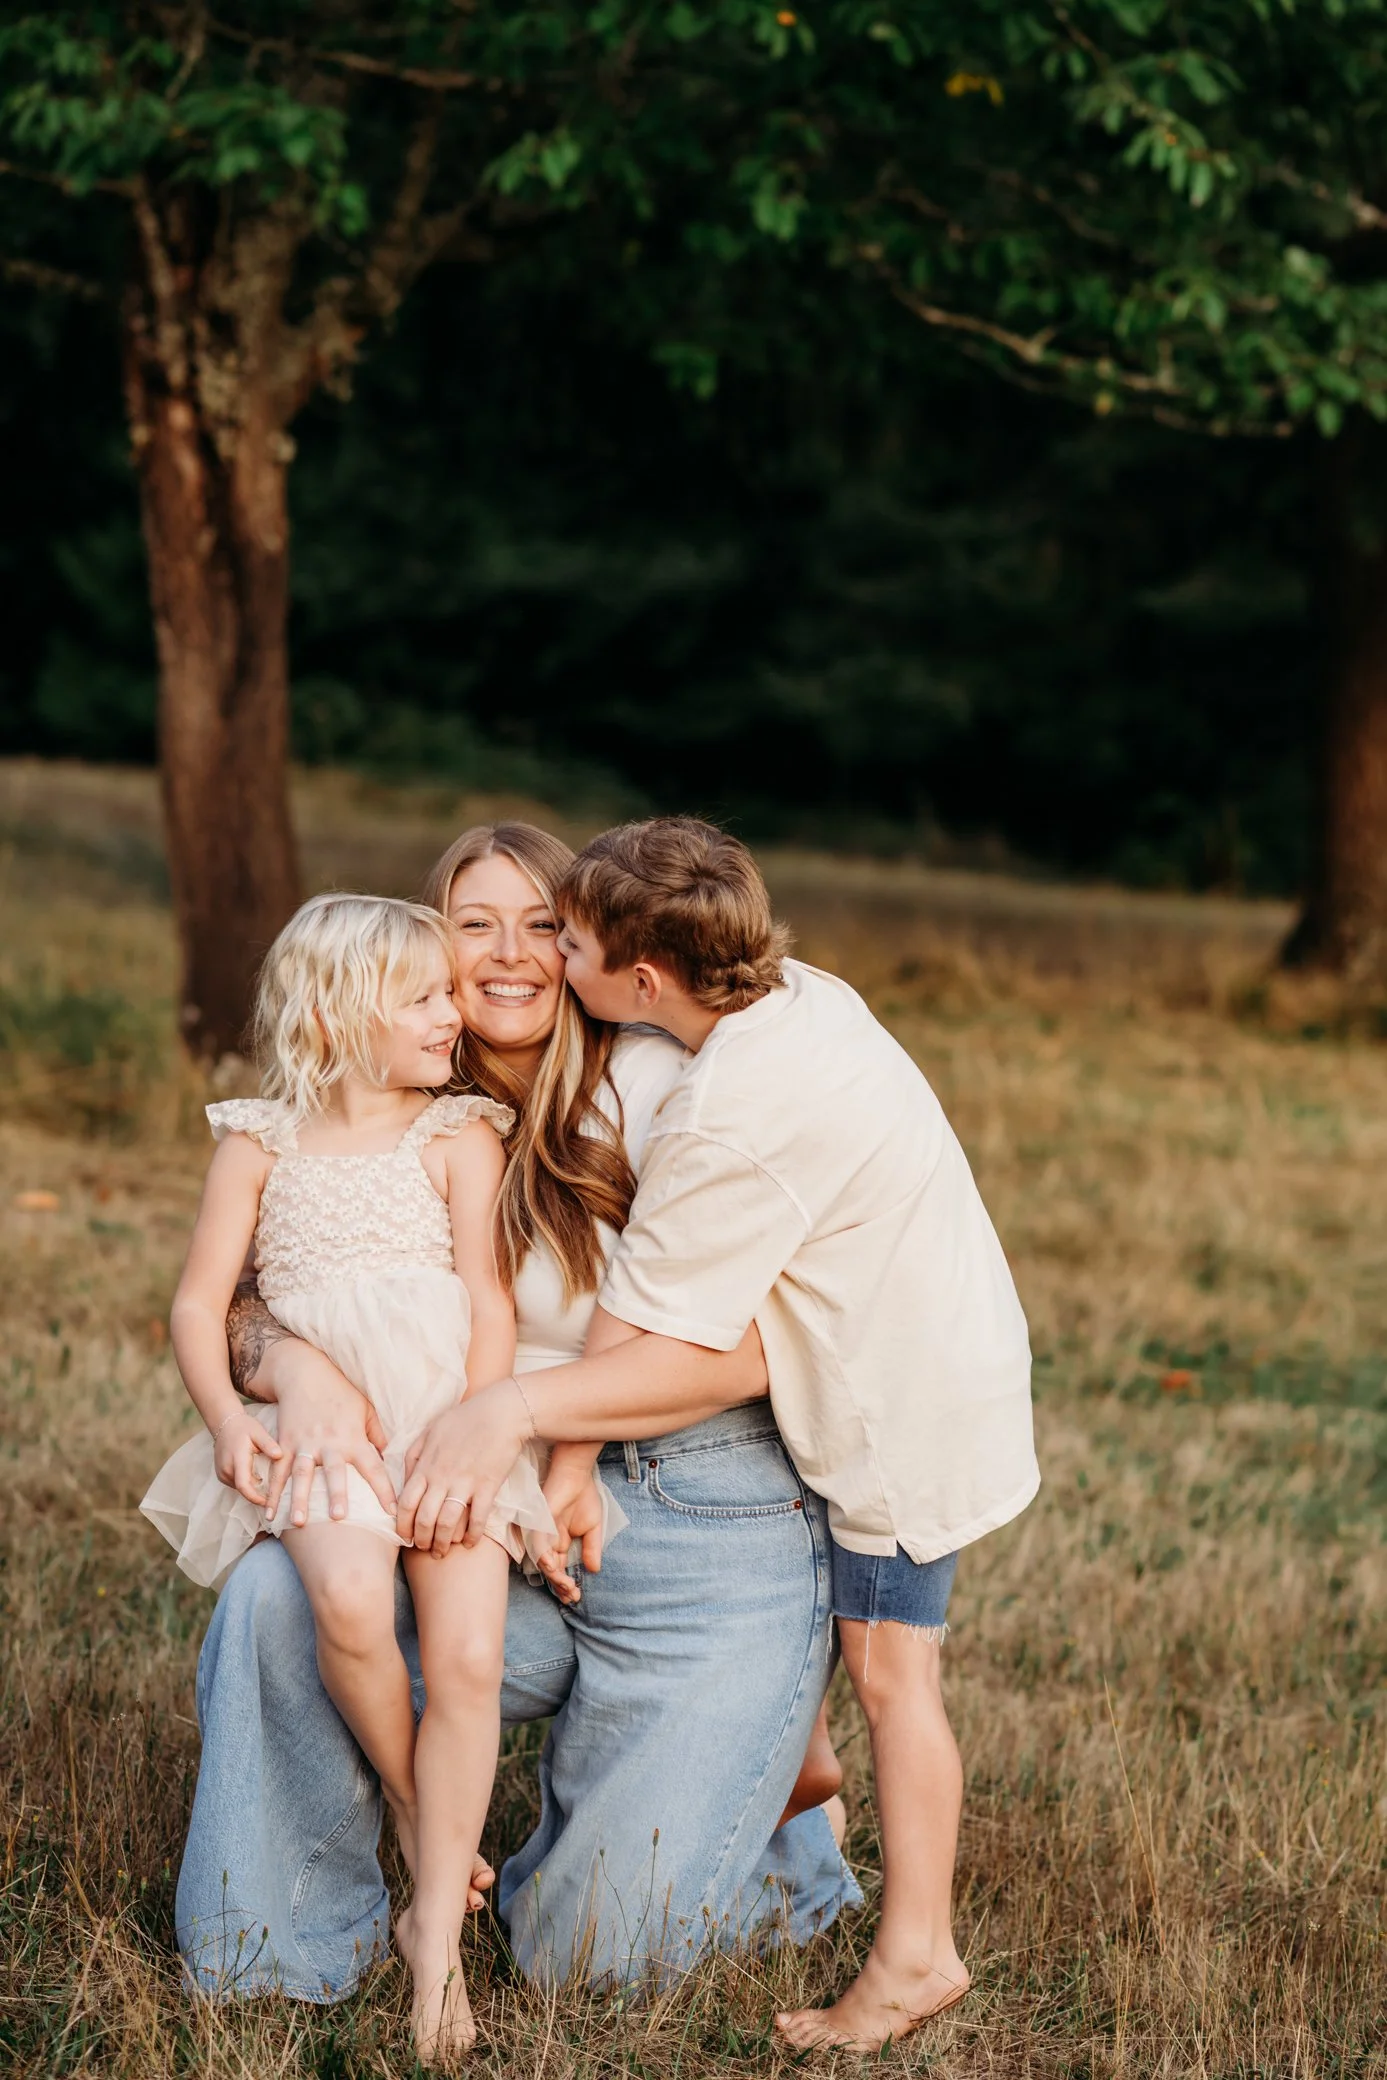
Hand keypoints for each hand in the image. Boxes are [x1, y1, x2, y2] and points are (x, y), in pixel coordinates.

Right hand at [212, 1408, 283, 1507]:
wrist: (225, 1424)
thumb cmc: (244, 1427)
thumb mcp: (259, 1432)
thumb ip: (268, 1444)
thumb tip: (279, 1455)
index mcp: (237, 1459)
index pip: (244, 1485)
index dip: (255, 1497)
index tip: (268, 1501)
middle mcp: (226, 1469)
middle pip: (243, 1489)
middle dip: (258, 1494)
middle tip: (275, 1493)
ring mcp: (222, 1473)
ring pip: (240, 1488)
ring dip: (253, 1489)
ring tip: (268, 1483)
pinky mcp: (221, 1475)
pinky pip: (236, 1484)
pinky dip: (247, 1484)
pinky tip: (257, 1476)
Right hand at [258, 1342, 394, 1527]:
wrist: (305, 1374)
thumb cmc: (340, 1393)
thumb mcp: (366, 1410)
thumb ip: (377, 1436)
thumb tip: (390, 1460)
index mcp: (352, 1437)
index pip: (373, 1467)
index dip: (384, 1490)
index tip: (393, 1512)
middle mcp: (329, 1443)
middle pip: (334, 1472)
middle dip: (336, 1494)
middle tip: (338, 1517)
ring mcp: (304, 1444)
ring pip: (301, 1474)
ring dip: (299, 1499)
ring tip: (298, 1522)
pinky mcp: (284, 1443)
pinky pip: (277, 1472)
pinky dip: (272, 1493)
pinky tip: (269, 1513)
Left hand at [396, 1380, 528, 1557]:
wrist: (501, 1412)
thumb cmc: (465, 1418)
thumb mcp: (430, 1430)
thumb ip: (414, 1455)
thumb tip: (404, 1479)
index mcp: (426, 1465)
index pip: (405, 1503)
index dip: (402, 1525)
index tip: (403, 1536)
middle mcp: (442, 1477)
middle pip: (423, 1518)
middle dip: (420, 1539)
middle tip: (423, 1547)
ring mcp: (465, 1483)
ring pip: (446, 1523)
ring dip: (442, 1543)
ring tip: (442, 1551)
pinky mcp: (487, 1486)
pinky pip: (477, 1519)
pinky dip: (472, 1535)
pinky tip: (470, 1543)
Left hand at [533, 1470, 605, 1606]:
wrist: (576, 1476)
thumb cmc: (583, 1497)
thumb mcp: (593, 1529)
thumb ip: (592, 1549)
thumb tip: (594, 1571)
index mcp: (560, 1544)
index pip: (560, 1570)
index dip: (566, 1585)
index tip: (576, 1596)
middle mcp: (548, 1543)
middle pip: (551, 1572)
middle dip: (561, 1586)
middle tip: (573, 1595)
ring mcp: (542, 1535)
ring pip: (543, 1563)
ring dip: (555, 1577)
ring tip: (568, 1586)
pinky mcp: (538, 1526)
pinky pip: (537, 1546)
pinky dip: (545, 1559)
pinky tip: (555, 1568)